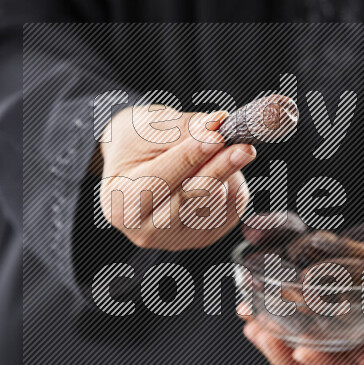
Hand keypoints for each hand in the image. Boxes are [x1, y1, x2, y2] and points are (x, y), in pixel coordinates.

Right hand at [98, 105, 255, 250]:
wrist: (137, 164)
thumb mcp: (148, 127)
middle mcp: (145, 230)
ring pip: (214, 205)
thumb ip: (183, 128)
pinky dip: (234, 186)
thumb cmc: (137, 144)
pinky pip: (231, 211)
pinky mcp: (203, 238)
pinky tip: (224, 169)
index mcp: (121, 204)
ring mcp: (175, 239)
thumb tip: (216, 124)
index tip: (216, 135)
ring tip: (222, 148)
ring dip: (227, 173)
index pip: (159, 180)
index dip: (191, 157)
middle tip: (242, 144)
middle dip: (219, 167)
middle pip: (190, 198)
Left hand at [240, 222, 363, 364]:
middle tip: (264, 335)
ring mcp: (340, 332)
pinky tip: (251, 309)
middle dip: (288, 357)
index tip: (305, 352)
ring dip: (274, 345)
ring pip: (303, 352)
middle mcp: (361, 345)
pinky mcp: (323, 314)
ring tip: (253, 326)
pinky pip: (295, 328)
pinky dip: (273, 323)